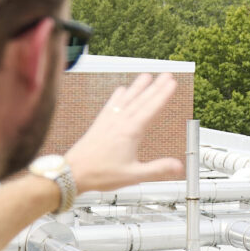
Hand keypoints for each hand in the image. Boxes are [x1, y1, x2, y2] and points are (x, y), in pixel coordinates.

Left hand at [65, 73, 183, 193]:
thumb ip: (157, 169)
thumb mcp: (133, 175)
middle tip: (166, 75)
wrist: (72, 173)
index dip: (163, 95)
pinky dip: (118, 95)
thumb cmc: (100, 174)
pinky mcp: (100, 124)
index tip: (172, 83)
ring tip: (147, 76)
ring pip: (127, 99)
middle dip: (156, 87)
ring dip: (138, 87)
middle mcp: (119, 122)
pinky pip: (112, 104)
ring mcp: (109, 121)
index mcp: (130, 132)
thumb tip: (178, 166)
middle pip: (141, 100)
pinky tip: (121, 90)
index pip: (151, 109)